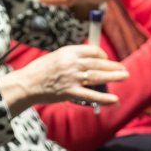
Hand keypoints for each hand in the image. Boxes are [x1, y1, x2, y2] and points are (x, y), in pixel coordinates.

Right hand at [0, 44, 127, 115]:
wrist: (25, 84)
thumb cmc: (38, 71)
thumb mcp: (54, 57)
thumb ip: (70, 58)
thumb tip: (87, 61)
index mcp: (67, 52)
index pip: (92, 51)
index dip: (102, 55)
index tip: (105, 60)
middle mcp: (71, 63)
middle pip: (98, 63)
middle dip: (113, 66)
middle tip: (123, 69)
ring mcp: (71, 78)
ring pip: (98, 76)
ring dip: (114, 77)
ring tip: (124, 76)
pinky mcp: (70, 92)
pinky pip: (91, 95)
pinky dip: (104, 98)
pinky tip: (114, 99)